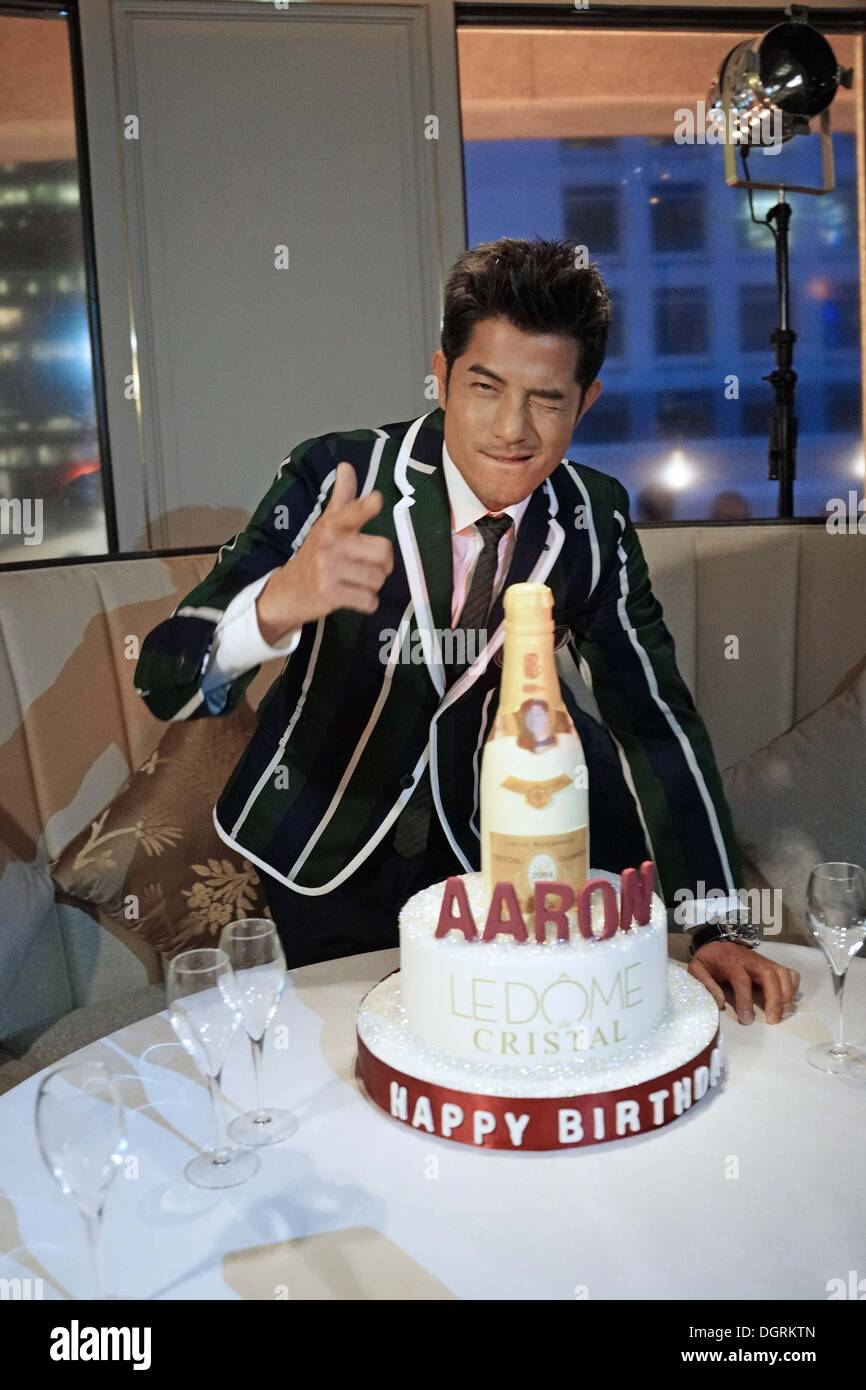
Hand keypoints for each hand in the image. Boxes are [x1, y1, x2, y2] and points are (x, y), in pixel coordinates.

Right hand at [256, 462, 393, 642]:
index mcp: (332, 526)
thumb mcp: (325, 525)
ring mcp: (328, 570)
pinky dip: (367, 603)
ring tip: (355, 583)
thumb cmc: (313, 555)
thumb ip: (342, 498)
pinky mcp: (330, 595)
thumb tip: (346, 465)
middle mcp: (329, 545)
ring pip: (378, 579)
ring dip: (373, 586)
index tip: (376, 500)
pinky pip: (369, 600)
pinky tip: (354, 598)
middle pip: (383, 552)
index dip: (365, 507)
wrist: (286, 592)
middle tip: (368, 567)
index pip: (350, 513)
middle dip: (383, 565)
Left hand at [688, 941, 800, 1025]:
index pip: (742, 980)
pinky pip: (789, 972)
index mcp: (730, 961)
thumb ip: (705, 984)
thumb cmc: (708, 960)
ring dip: (786, 995)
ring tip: (783, 1015)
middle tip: (773, 1020)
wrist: (717, 942)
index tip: (747, 1020)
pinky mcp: (771, 964)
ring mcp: (764, 961)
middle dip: (774, 998)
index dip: (745, 1001)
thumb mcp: (696, 968)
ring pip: (782, 973)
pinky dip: (792, 987)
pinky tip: (787, 1001)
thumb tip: (721, 1002)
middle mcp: (751, 960)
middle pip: (769, 975)